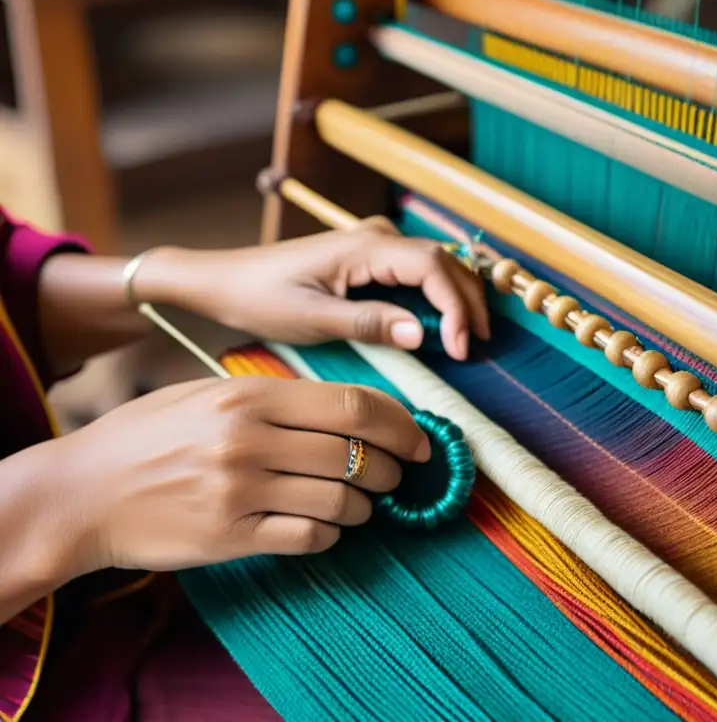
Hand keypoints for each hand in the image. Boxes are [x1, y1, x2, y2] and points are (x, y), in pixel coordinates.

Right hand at [43, 375, 430, 574]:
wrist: (81, 492)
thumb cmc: (148, 436)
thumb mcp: (206, 393)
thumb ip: (274, 395)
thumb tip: (348, 408)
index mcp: (248, 394)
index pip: (352, 405)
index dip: (401, 423)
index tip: (420, 439)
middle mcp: (248, 439)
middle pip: (357, 454)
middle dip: (393, 469)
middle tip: (396, 475)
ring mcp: (239, 491)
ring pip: (341, 502)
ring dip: (365, 507)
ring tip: (361, 505)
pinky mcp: (229, 537)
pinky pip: (309, 538)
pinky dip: (332, 535)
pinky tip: (326, 528)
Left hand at [139, 219, 488, 360]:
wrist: (223, 282)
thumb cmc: (259, 298)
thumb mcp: (312, 319)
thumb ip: (369, 323)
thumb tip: (423, 334)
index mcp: (364, 245)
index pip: (433, 268)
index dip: (456, 307)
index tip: (462, 347)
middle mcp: (376, 235)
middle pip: (444, 261)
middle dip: (468, 302)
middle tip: (478, 345)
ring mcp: (375, 243)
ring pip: (436, 264)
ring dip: (458, 297)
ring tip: (470, 336)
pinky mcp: (369, 257)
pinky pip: (418, 272)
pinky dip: (439, 296)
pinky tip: (444, 323)